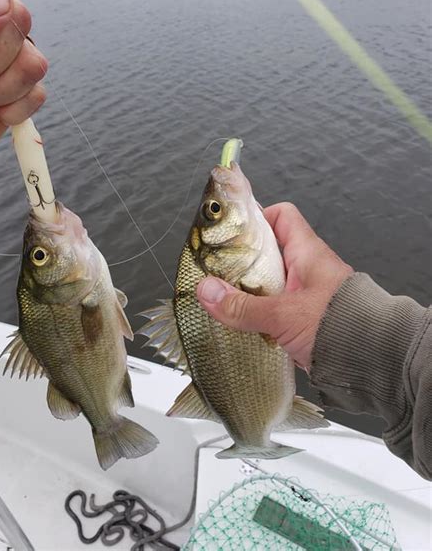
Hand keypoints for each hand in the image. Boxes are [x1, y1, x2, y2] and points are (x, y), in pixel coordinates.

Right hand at [197, 202, 352, 368]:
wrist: (374, 361)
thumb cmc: (339, 324)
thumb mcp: (284, 315)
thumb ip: (243, 306)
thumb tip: (205, 291)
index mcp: (307, 252)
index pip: (281, 216)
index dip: (256, 217)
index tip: (230, 231)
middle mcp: (306, 268)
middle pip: (268, 251)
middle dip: (241, 260)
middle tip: (216, 270)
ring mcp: (305, 293)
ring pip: (269, 282)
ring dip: (247, 290)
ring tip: (221, 298)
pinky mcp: (304, 318)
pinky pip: (274, 307)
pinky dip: (257, 313)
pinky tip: (240, 323)